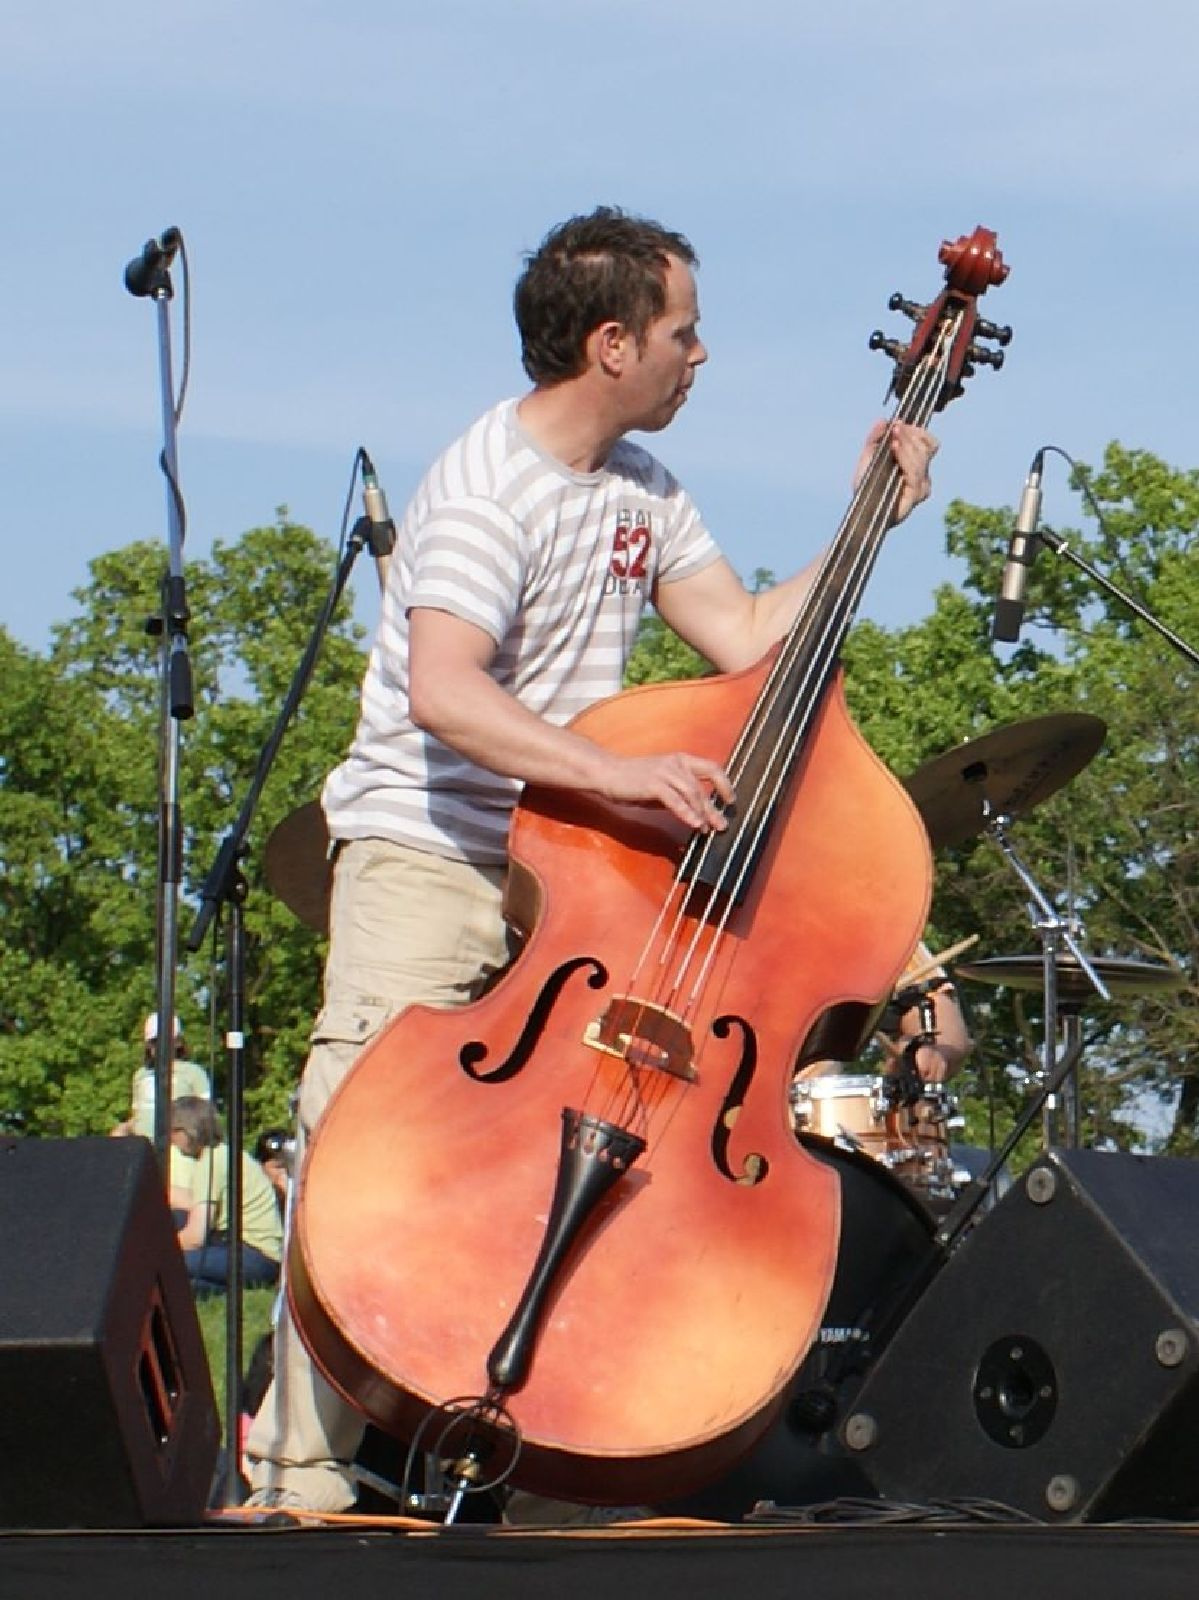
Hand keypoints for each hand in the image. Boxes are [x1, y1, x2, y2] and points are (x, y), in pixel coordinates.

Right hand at [599, 751, 733, 832]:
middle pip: (702, 785)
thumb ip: (679, 795)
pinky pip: (675, 800)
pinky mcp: (653, 784)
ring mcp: (664, 772)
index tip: (731, 800)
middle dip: (714, 807)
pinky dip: (687, 813)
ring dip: (703, 813)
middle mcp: (676, 763)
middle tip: (722, 824)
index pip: (711, 768)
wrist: (607, 773)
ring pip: (692, 793)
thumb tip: (697, 813)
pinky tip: (694, 824)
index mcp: (681, 760)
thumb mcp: (662, 785)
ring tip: (709, 828)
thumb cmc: (633, 780)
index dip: (725, 783)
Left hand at [855, 419, 938, 524]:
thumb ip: (876, 438)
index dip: (917, 431)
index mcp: (917, 466)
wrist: (859, 509)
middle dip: (910, 435)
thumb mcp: (869, 456)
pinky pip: (915, 472)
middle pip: (927, 447)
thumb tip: (882, 421)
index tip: (898, 423)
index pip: (930, 443)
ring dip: (907, 443)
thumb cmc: (866, 485)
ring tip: (893, 437)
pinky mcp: (915, 497)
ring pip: (922, 457)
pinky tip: (894, 448)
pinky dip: (905, 456)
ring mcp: (921, 488)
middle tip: (895, 428)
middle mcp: (923, 477)